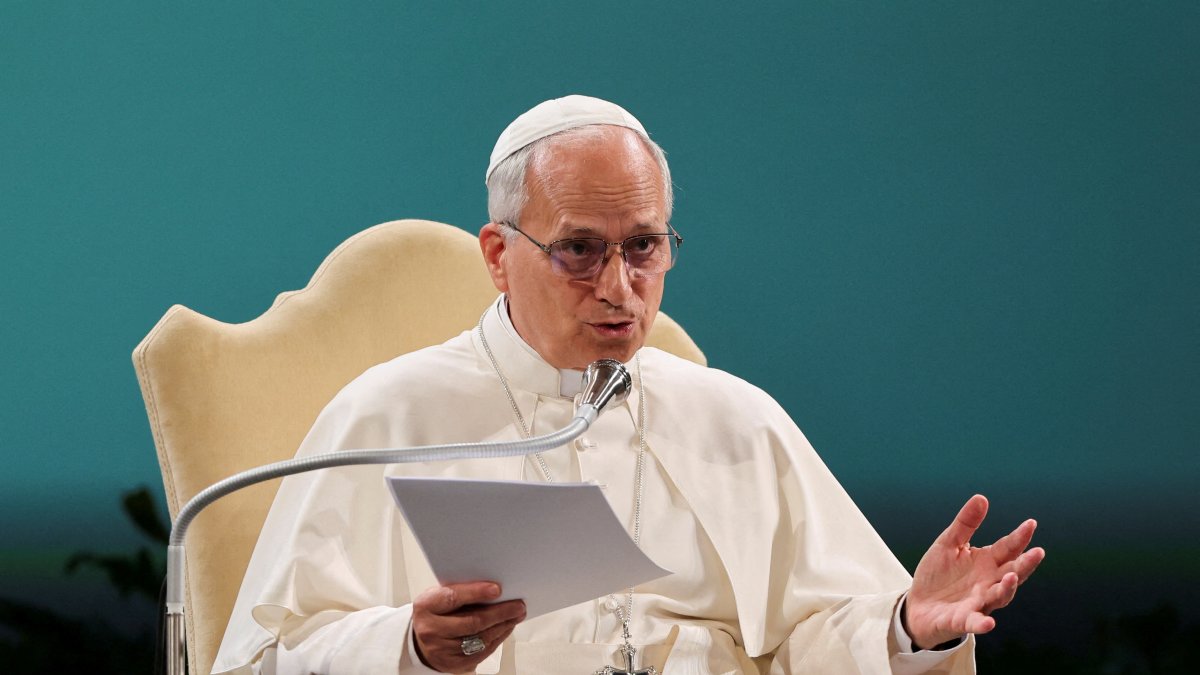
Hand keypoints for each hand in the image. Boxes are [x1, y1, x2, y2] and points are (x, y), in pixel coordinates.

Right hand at [411, 581, 525, 672]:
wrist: (421, 640)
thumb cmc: (435, 613)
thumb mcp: (439, 595)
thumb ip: (461, 590)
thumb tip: (493, 588)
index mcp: (427, 606)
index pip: (453, 598)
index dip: (477, 593)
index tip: (497, 589)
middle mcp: (431, 630)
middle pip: (472, 622)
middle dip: (500, 613)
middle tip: (518, 605)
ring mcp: (442, 649)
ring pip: (480, 638)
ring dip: (503, 626)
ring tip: (516, 615)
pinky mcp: (454, 664)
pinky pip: (482, 652)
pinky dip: (498, 639)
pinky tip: (505, 628)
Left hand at [904, 494, 1044, 649]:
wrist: (918, 605)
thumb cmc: (938, 575)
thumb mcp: (949, 544)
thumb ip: (966, 524)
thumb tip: (982, 498)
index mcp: (987, 563)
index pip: (1008, 549)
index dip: (1019, 537)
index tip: (1031, 523)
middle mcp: (988, 583)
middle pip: (1012, 573)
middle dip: (1025, 564)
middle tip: (1037, 552)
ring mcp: (978, 603)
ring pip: (999, 597)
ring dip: (1007, 589)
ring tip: (1011, 578)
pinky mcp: (962, 620)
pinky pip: (974, 623)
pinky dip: (981, 623)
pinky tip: (988, 623)